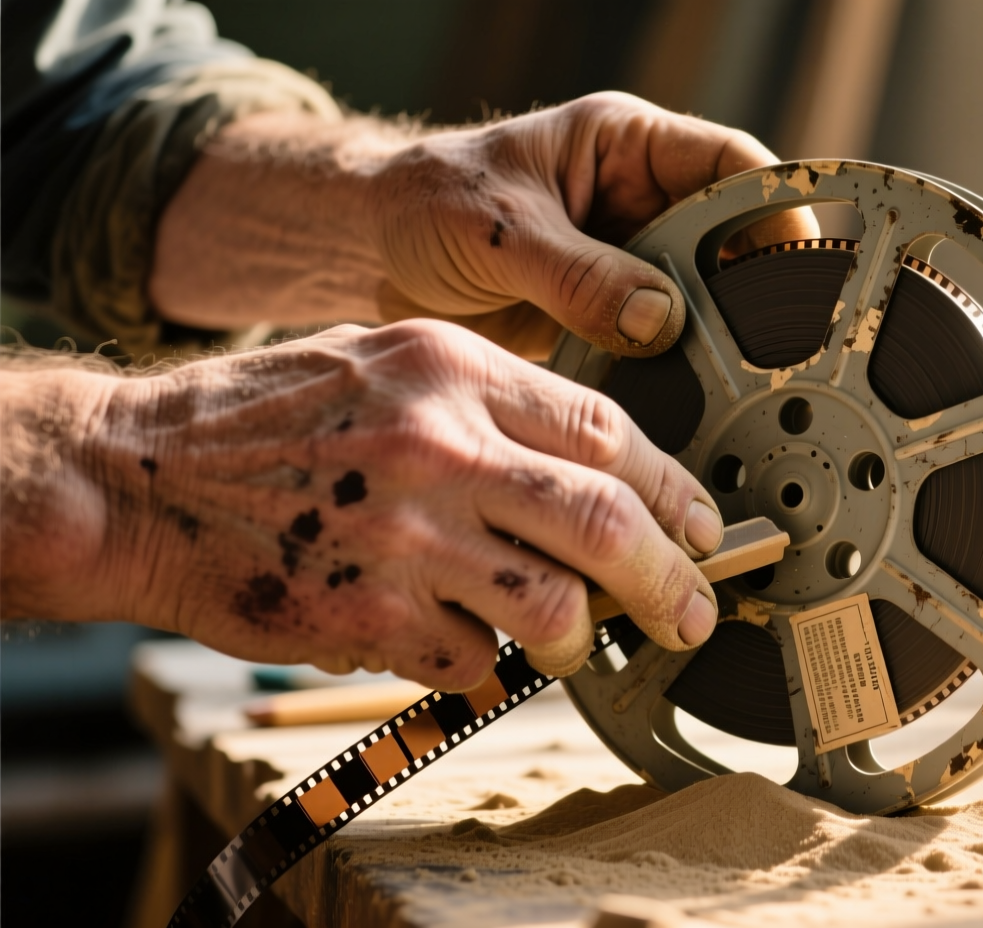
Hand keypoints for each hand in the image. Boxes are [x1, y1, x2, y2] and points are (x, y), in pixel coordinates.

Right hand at [0, 321, 722, 689]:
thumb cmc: (264, 418)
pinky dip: (484, 667)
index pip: (608, 432)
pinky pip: (471, 662)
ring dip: (580, 640)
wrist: (136, 477)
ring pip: (553, 609)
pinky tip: (464, 646)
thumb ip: (490, 402)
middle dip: (672, 583)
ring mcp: (403, 534)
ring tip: (574, 642)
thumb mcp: (385, 360)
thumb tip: (602, 467)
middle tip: (693, 616)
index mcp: (453, 370)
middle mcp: (438, 446)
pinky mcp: (364, 614)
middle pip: (607, 524)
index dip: (674, 489)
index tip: (702, 527)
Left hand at [152, 92, 816, 357]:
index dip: (775, 206)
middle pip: (734, 240)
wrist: (372, 254)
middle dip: (759, 287)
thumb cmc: (427, 207)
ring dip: (723, 340)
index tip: (800, 255)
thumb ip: (578, 276)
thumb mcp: (498, 232)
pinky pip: (667, 345)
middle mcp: (642, 203)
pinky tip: (694, 405)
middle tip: (781, 340)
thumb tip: (660, 321)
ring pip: (708, 300)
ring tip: (746, 383)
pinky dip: (681, 374)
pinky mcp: (615, 318)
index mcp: (625, 147)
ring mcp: (632, 264)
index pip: (729, 163)